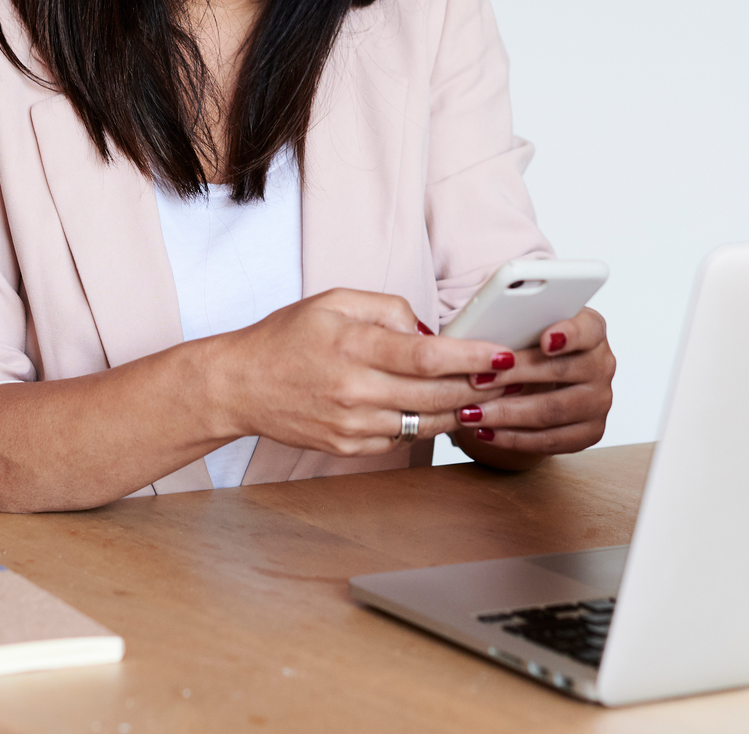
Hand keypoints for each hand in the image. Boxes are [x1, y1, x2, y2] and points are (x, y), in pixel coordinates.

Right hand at [202, 289, 505, 455]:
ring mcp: (351, 424)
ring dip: (459, 409)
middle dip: (479, 386)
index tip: (501, 353)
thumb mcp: (333, 302)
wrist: (240, 385)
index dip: (471, 357)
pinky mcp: (348, 447)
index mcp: (353, 346)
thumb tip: (428, 330)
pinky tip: (438, 410)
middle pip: (435, 394)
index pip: (427, 356)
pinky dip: (425, 424)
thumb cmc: (286, 338)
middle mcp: (354, 390)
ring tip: (482, 394)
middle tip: (508, 377)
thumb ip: (385, 308)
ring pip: (425, 421)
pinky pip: (402, 438)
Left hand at [449, 307, 613, 470]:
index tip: (545, 340)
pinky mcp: (591, 431)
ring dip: (507, 414)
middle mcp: (602, 364)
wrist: (544, 376)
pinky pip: (552, 441)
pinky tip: (488, 433)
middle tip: (476, 380)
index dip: (568, 334)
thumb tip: (483, 334)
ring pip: (552, 411)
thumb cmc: (530, 343)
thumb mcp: (525, 325)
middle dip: (513, 377)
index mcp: (592, 330)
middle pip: (560, 371)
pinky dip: (515, 439)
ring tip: (472, 413)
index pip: (587, 329)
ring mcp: (600, 401)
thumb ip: (514, 324)